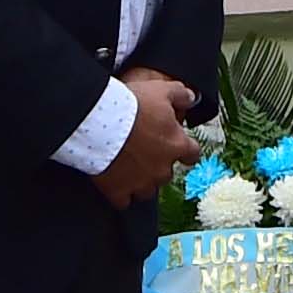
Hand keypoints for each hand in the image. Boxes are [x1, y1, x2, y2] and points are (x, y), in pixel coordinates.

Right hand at [93, 67, 198, 204]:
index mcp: (176, 145)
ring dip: (141, 181)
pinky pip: (124, 201)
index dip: (186, 151)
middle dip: (158, 165)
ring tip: (129, 168)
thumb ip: (181, 94)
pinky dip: (120, 194)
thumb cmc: (131, 106)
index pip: (192, 154)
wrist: (99, 121)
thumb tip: (192, 97)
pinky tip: (114, 183)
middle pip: (167, 174)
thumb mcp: (161, 90)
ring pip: (147, 191)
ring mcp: (141, 183)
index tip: (178, 148)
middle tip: (143, 151)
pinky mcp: (119, 191)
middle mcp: (162, 169)